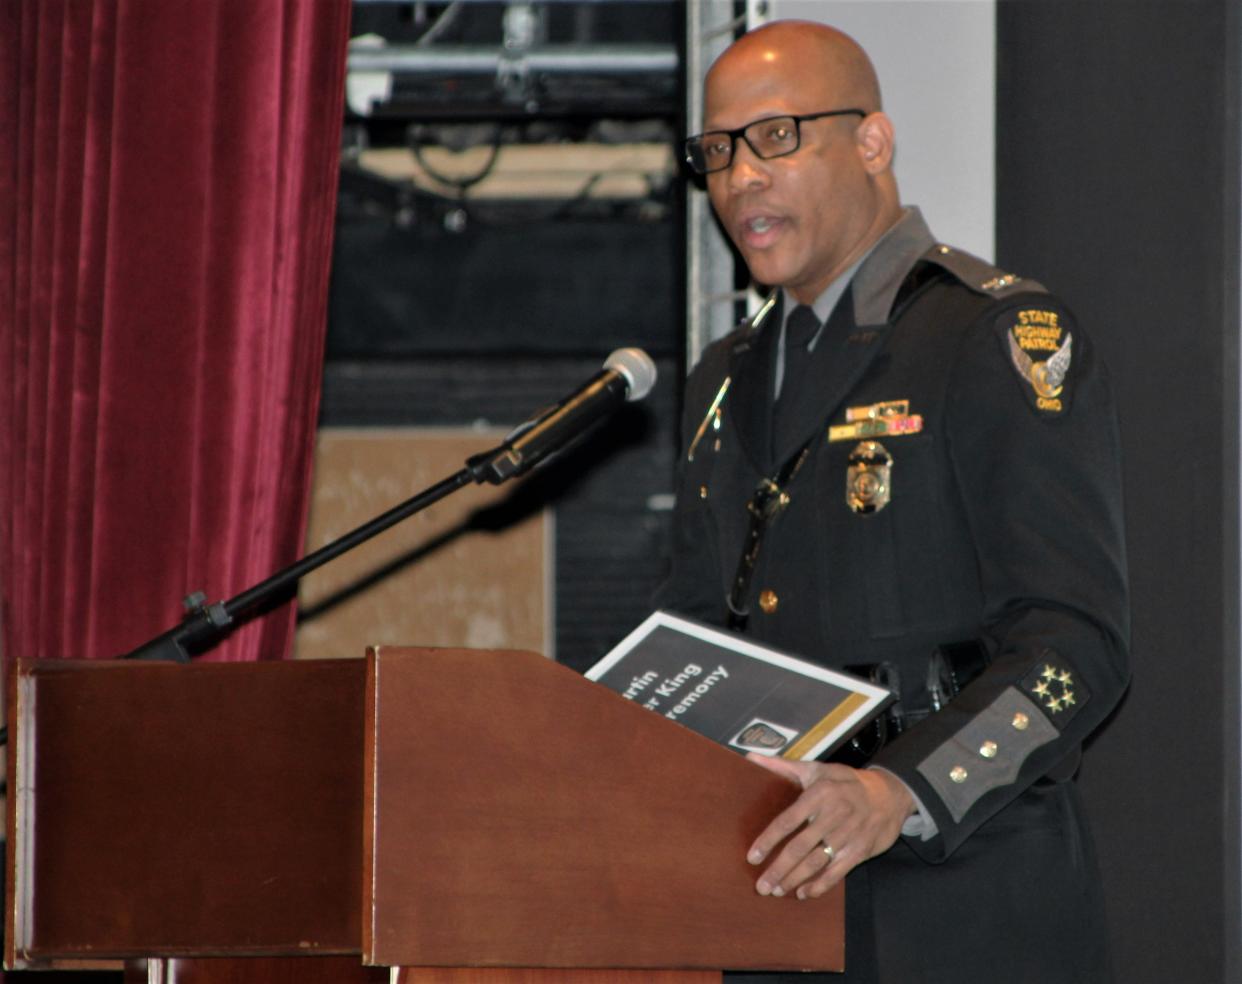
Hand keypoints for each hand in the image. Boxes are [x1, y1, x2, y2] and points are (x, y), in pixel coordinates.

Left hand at [745, 755, 913, 899]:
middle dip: (779, 869)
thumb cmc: (844, 781)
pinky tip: (804, 893)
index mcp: (818, 794)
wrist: (889, 794)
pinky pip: (837, 872)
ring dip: (794, 879)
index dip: (768, 840)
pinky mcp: (859, 850)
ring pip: (816, 862)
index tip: (752, 857)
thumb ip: (782, 767)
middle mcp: (832, 815)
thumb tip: (750, 757)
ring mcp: (847, 835)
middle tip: (761, 886)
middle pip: (800, 847)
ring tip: (776, 891)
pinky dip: (820, 885)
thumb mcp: (816, 769)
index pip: (787, 821)